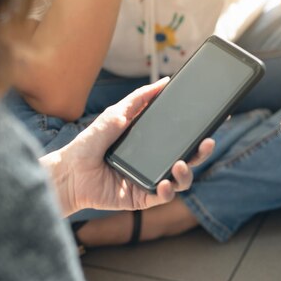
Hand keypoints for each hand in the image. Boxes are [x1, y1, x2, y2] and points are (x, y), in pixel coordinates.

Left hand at [46, 78, 214, 215]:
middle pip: (189, 159)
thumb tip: (162, 82)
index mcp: (153, 143)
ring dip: (186, 173)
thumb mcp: (114, 115)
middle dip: (202, 152)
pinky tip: (163, 183)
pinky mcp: (141, 197)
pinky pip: (162, 197)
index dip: (199, 132)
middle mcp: (155, 162)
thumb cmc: (89, 144)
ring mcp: (150, 180)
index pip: (182, 138)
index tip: (213, 122)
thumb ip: (138, 100)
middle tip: (207, 142)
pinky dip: (167, 191)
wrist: (68, 173)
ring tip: (180, 164)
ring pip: (181, 180)